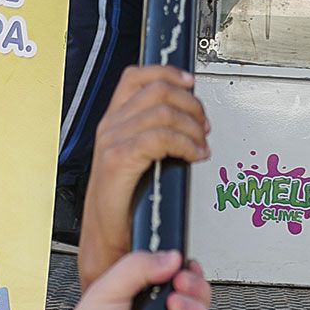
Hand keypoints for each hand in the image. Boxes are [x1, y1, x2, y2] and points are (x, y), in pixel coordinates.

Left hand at [0, 250, 214, 309]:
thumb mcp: (106, 291)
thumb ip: (137, 266)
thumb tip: (170, 256)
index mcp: (141, 301)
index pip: (176, 280)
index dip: (186, 271)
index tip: (184, 266)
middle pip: (195, 298)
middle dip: (194, 286)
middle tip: (182, 283)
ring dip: (196, 309)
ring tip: (176, 307)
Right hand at [81, 67, 210, 290]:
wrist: (106, 237)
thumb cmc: (124, 202)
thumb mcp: (137, 158)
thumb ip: (153, 133)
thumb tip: (187, 117)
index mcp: (113, 120)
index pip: (136, 76)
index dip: (167, 72)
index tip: (190, 82)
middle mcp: (110, 126)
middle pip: (157, 90)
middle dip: (190, 104)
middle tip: (204, 125)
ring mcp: (112, 141)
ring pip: (163, 112)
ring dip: (192, 127)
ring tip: (201, 145)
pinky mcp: (119, 160)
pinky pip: (161, 138)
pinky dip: (186, 144)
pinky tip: (195, 156)